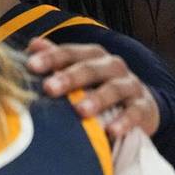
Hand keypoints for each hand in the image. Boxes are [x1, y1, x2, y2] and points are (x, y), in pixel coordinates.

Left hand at [26, 37, 159, 139]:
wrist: (137, 104)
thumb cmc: (96, 86)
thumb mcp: (77, 70)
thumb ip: (56, 58)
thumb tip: (32, 44)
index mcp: (91, 55)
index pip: (69, 53)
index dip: (50, 57)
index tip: (30, 66)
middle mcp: (112, 66)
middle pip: (90, 68)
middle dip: (69, 77)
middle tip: (49, 88)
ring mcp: (130, 85)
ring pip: (114, 89)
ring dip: (97, 99)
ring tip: (80, 111)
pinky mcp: (144, 107)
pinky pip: (135, 112)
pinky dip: (124, 121)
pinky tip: (110, 130)